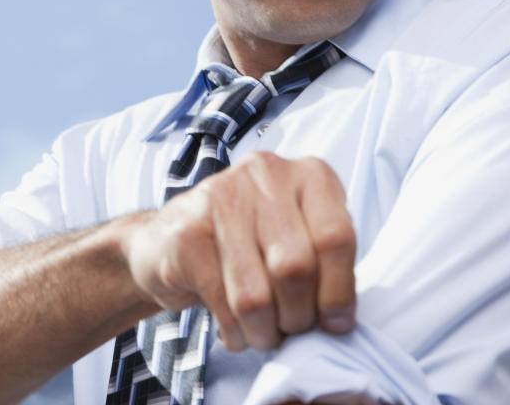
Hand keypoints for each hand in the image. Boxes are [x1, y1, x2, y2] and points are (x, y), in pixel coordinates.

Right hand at [123, 152, 355, 350]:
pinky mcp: (186, 234)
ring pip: (255, 294)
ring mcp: (220, 198)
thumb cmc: (249, 242)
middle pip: (296, 267)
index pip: (336, 236)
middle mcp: (266, 174)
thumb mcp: (302, 239)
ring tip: (262, 334)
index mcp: (309, 174)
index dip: (338, 292)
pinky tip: (235, 329)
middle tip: (290, 328)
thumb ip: (326, 267)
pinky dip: (234, 332)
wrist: (170, 237)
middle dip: (297, 317)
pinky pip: (221, 304)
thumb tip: (339, 319)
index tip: (334, 322)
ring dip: (263, 332)